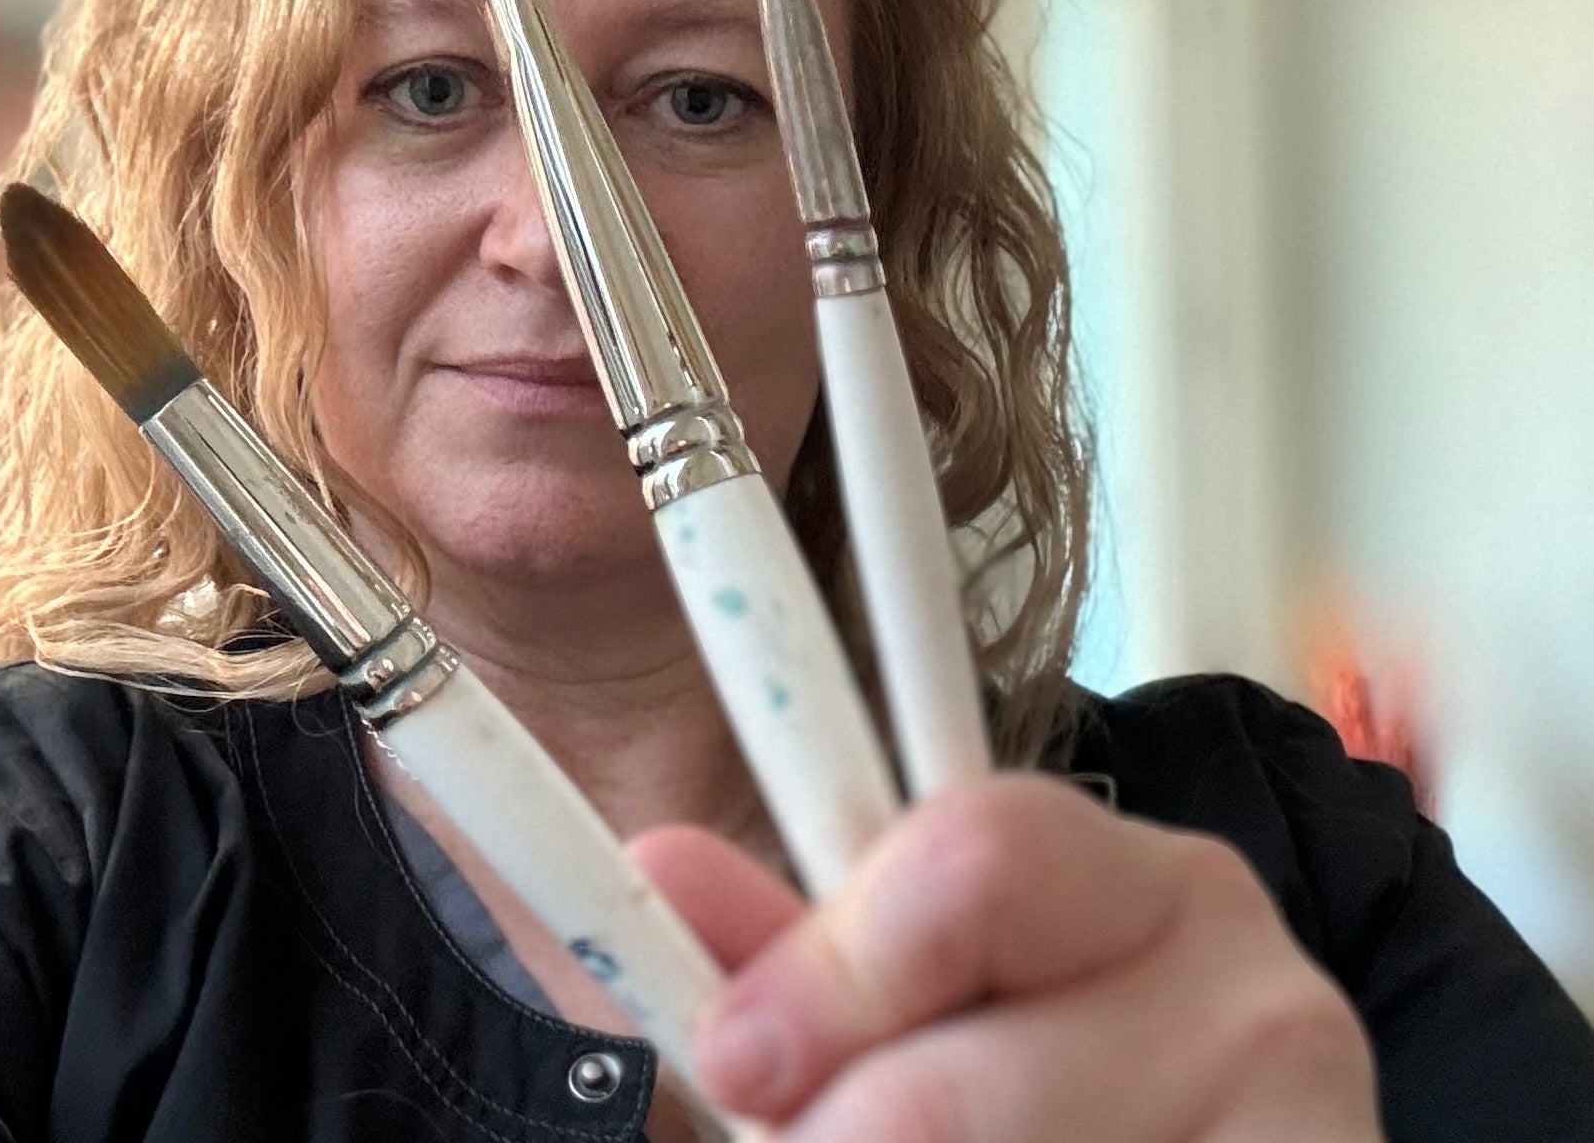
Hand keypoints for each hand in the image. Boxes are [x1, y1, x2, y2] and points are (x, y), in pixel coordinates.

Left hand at [632, 775, 1381, 1139]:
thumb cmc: (1026, 1104)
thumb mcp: (910, 1017)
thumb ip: (797, 954)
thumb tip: (657, 865)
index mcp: (1140, 884)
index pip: (973, 864)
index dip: (832, 972)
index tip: (738, 1057)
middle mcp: (1262, 991)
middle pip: (952, 1090)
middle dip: (843, 1141)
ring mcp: (1323, 1124)